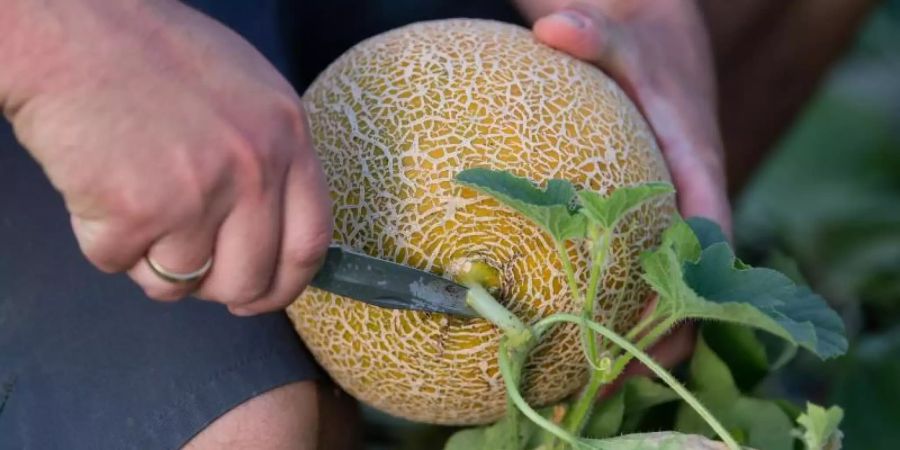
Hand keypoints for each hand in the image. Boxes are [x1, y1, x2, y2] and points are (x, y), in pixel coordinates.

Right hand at [2, 0, 331, 314]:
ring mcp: (199, 194)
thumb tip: (273, 232)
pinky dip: (103, 240)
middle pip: (247, 281)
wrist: (71, 29)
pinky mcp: (137, 212)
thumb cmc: (151, 52)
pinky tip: (99, 187)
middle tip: (186, 264)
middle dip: (213, 289)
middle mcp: (255, 170)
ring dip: (150, 260)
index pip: (310, 243)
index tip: (261, 297)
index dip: (285, 285)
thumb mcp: (247, 92)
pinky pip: (120, 264)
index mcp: (289, 138)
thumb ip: (271, 159)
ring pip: (180, 284)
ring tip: (133, 200)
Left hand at [517, 0, 730, 377]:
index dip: (690, 288)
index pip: (708, 235)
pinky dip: (613, 302)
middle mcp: (693, 199)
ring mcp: (672, 215)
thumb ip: (596, 34)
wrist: (664, 49)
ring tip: (582, 379)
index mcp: (698, 164)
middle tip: (607, 380)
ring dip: (636, 333)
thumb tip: (554, 29)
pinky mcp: (649, 221)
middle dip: (661, 335)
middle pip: (693, 283)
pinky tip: (561, 327)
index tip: (658, 333)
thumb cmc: (646, 49)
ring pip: (668, 286)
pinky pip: (637, 268)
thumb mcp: (623, 34)